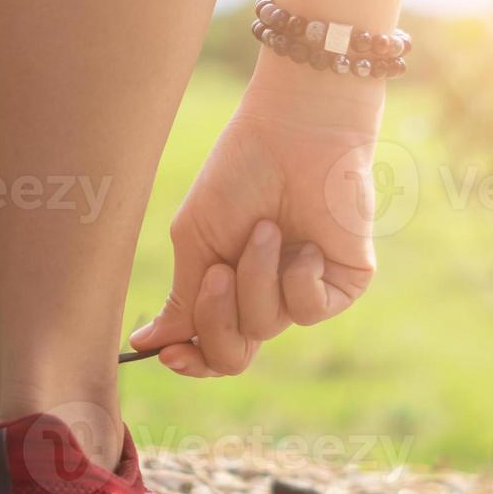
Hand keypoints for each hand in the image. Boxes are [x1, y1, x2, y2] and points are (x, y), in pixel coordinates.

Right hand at [129, 93, 381, 376]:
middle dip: (217, 319)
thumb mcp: (196, 238)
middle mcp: (267, 298)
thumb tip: (147, 345)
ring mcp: (305, 292)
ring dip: (256, 277)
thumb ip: (181, 298)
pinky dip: (298, 277)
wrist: (294, 133)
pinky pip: (309, 310)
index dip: (190, 360)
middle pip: (234, 356)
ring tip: (266, 228)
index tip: (169, 352)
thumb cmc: (240, 175)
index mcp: (230, 290)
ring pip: (265, 326)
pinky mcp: (345, 285)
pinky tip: (304, 243)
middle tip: (218, 273)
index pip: (211, 350)